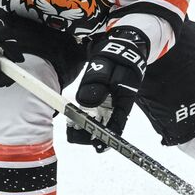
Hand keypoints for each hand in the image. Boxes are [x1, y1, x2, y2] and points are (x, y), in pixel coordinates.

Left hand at [70, 26, 148, 148]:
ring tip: (70, 122)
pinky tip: (74, 118)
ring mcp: (111, 105)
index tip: (98, 145)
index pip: (118, 124)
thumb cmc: (116, 57)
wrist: (122, 48)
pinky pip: (95, 116)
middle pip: (107, 128)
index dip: (109, 137)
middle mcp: (118, 106)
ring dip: (85, 127)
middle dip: (90, 133)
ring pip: (100, 124)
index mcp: (124, 100)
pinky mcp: (104, 102)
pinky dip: (84, 119)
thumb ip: (96, 84)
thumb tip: (85, 102)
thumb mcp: (105, 66)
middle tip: (73, 130)